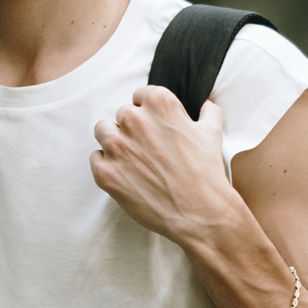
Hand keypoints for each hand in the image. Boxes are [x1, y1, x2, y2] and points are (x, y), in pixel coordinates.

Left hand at [90, 88, 234, 241]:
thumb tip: (205, 104)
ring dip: (114, 141)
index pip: (141, 95)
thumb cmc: (205, 172)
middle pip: (122, 114)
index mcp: (159, 104)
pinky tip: (124, 174)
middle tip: (147, 148)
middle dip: (133, 128)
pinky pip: (96, 158)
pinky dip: (106, 164)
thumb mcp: (212, 132)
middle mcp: (134, 120)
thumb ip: (207, 111)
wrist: (197, 211)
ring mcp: (116, 146)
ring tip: (131, 158)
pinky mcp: (105, 172)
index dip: (147, 111)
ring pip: (103, 131)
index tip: (152, 124)